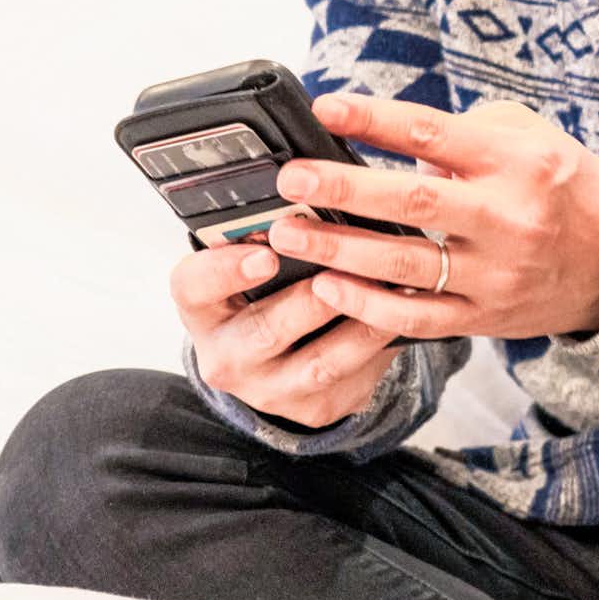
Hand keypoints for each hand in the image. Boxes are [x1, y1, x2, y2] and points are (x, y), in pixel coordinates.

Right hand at [170, 240, 399, 428]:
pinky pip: (351, 376)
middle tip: (342, 271)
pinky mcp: (312, 407)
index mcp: (201, 306)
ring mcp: (268, 389)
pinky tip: (405, 314)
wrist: (282, 356)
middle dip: (308, 301)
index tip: (266, 254)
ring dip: (359, 321)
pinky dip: (380, 344)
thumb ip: (278, 236)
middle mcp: (225, 355)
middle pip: (263, 330)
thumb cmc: (271, 289)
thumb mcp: (256, 261)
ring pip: (318, 361)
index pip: (193, 286)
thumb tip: (319, 191)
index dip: (226, 271)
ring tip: (392, 287)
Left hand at [258, 96, 598, 343]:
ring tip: (288, 235)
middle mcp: (509, 217)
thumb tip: (393, 136)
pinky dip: (368, 305)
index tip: (325, 109)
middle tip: (291, 180)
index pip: (436, 134)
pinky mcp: (486, 317)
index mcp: (518, 162)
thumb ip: (467, 132)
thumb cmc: (562, 186)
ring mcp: (496, 273)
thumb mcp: (532, 138)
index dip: (377, 120)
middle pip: (415, 201)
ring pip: (407, 264)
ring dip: (339, 250)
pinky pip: (417, 316)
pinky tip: (328, 287)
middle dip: (345, 190)